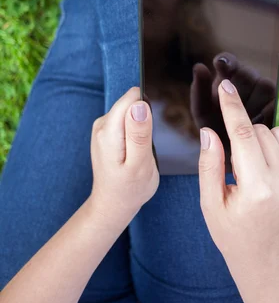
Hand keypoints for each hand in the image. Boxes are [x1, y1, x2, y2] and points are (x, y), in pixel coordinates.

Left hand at [89, 87, 158, 226]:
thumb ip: (140, 134)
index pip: (131, 98)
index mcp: (109, 131)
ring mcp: (103, 127)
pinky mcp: (108, 131)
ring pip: (130, 110)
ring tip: (142, 149)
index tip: (153, 129)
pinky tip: (136, 149)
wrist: (113, 204)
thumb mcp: (140, 164)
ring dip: (141, 126)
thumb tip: (140, 105)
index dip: (148, 108)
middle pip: (130, 102)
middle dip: (146, 118)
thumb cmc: (129, 189)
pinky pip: (126, 119)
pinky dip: (136, 130)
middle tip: (147, 145)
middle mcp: (102, 124)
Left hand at [191, 53, 275, 152]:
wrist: (231, 153)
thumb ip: (199, 89)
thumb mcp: (202, 111)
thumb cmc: (213, 127)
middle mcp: (248, 80)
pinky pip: (273, 105)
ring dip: (251, 102)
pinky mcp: (276, 108)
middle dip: (239, 86)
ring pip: (264, 87)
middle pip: (248, 73)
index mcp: (228, 76)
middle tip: (229, 101)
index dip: (226, 61)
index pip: (228, 62)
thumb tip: (199, 66)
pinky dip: (263, 115)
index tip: (220, 64)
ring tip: (239, 118)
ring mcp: (264, 93)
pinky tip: (253, 125)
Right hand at [198, 79, 278, 302]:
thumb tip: (210, 131)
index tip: (226, 87)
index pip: (243, 134)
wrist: (264, 259)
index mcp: (257, 188)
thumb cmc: (232, 233)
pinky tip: (269, 158)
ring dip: (261, 137)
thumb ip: (209, 164)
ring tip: (251, 163)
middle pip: (260, 131)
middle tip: (234, 162)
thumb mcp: (210, 203)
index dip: (232, 107)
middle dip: (242, 134)